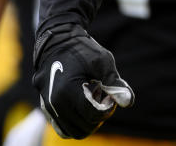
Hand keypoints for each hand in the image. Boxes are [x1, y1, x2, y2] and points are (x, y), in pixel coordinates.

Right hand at [32, 22, 133, 138]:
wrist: (57, 42)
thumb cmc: (82, 50)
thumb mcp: (103, 61)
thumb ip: (115, 83)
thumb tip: (129, 102)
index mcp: (67, 91)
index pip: (94, 115)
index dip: (108, 107)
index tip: (109, 92)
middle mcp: (55, 104)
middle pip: (86, 127)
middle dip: (100, 114)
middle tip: (103, 95)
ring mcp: (49, 109)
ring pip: (76, 132)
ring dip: (89, 121)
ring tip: (94, 100)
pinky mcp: (47, 111)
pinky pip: (65, 129)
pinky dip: (78, 124)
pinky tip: (85, 106)